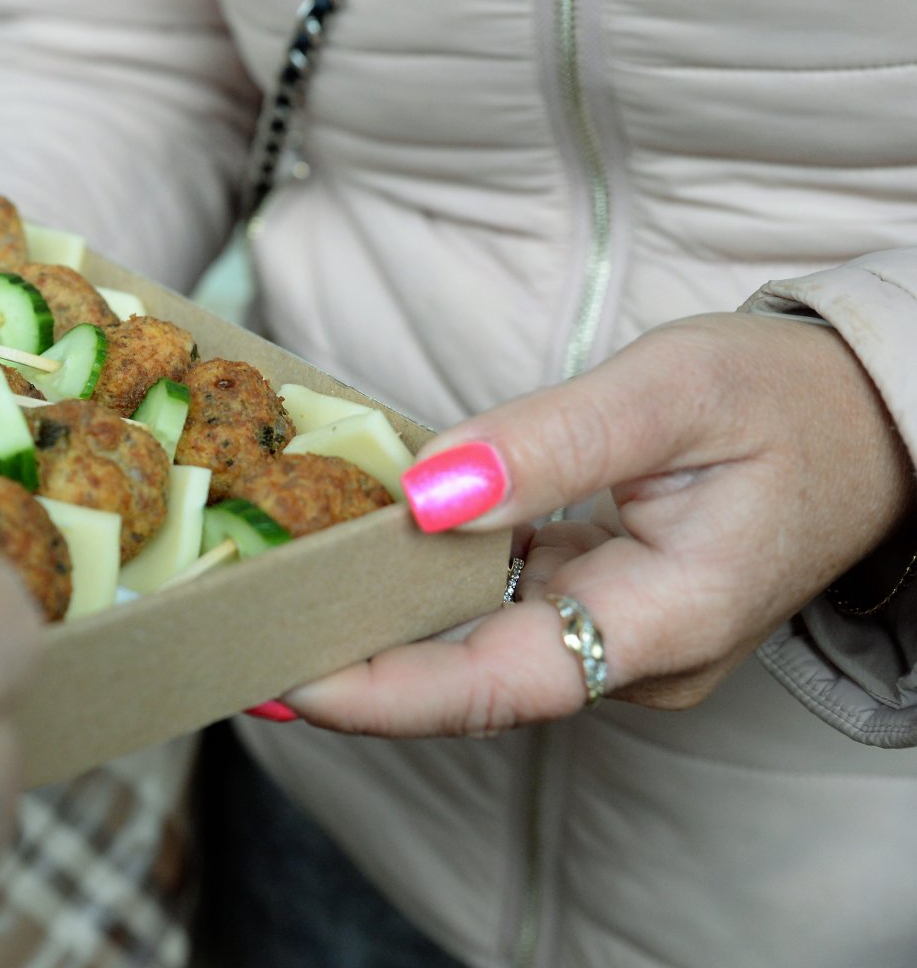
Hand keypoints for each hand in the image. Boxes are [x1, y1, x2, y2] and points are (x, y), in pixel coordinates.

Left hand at [283, 312, 914, 735]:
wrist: (872, 415)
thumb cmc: (787, 399)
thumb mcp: (669, 392)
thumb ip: (548, 445)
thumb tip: (426, 491)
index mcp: (663, 625)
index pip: (494, 688)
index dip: (378, 692)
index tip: (276, 676)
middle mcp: (632, 655)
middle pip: (466, 680)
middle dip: (349, 662)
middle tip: (231, 626)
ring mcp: (616, 636)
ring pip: (472, 646)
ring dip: (374, 622)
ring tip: (262, 586)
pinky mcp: (599, 603)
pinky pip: (494, 608)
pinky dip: (420, 584)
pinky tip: (346, 552)